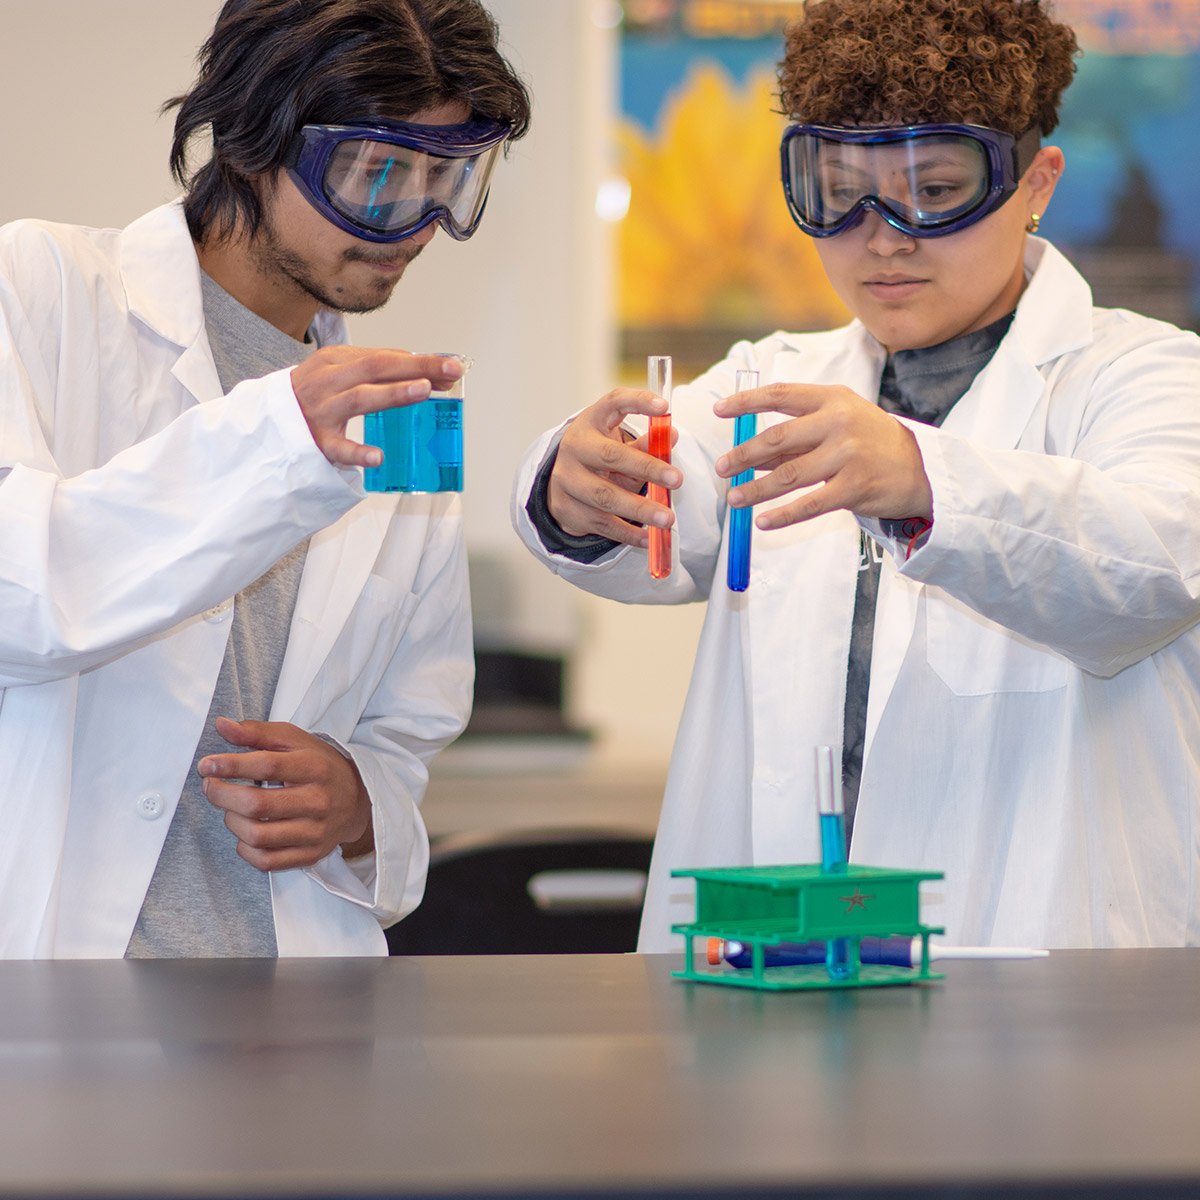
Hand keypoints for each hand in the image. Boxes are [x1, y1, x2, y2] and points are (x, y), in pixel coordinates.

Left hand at [198, 717, 373, 870]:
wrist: (358, 800)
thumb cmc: (320, 766)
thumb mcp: (295, 740)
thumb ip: (258, 732)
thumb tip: (222, 726)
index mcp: (314, 768)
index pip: (267, 766)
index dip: (230, 766)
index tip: (207, 765)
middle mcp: (318, 801)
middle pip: (257, 805)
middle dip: (222, 795)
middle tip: (211, 786)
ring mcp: (315, 831)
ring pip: (257, 835)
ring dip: (232, 821)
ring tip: (231, 809)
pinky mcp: (310, 854)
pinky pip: (266, 860)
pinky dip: (245, 848)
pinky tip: (245, 833)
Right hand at [290, 346, 464, 469]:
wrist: (265, 423)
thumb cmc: (313, 397)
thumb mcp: (339, 374)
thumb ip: (376, 373)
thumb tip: (427, 374)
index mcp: (335, 361)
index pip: (383, 357)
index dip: (419, 362)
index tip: (451, 368)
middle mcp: (327, 382)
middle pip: (376, 368)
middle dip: (417, 368)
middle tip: (451, 373)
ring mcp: (320, 412)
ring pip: (359, 398)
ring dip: (392, 394)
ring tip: (423, 391)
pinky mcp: (315, 442)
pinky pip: (338, 448)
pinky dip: (358, 452)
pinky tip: (379, 457)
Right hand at [547, 388, 681, 546]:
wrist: (562, 485)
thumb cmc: (599, 458)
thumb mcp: (618, 445)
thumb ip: (645, 443)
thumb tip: (672, 436)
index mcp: (590, 422)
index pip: (613, 402)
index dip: (638, 402)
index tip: (664, 407)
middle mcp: (574, 448)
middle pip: (610, 456)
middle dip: (646, 468)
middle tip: (677, 479)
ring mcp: (566, 480)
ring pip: (605, 496)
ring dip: (640, 508)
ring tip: (667, 518)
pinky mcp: (567, 509)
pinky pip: (601, 523)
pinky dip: (627, 533)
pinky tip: (647, 538)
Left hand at [713, 383, 932, 529]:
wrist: (918, 468)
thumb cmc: (867, 442)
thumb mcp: (836, 424)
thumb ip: (797, 436)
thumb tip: (750, 453)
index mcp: (832, 399)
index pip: (780, 395)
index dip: (746, 402)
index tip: (719, 410)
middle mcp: (839, 423)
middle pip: (778, 437)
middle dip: (744, 454)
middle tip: (721, 467)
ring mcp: (848, 455)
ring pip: (788, 475)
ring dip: (755, 489)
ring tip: (734, 498)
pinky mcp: (854, 488)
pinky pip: (808, 504)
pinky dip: (782, 515)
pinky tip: (762, 522)